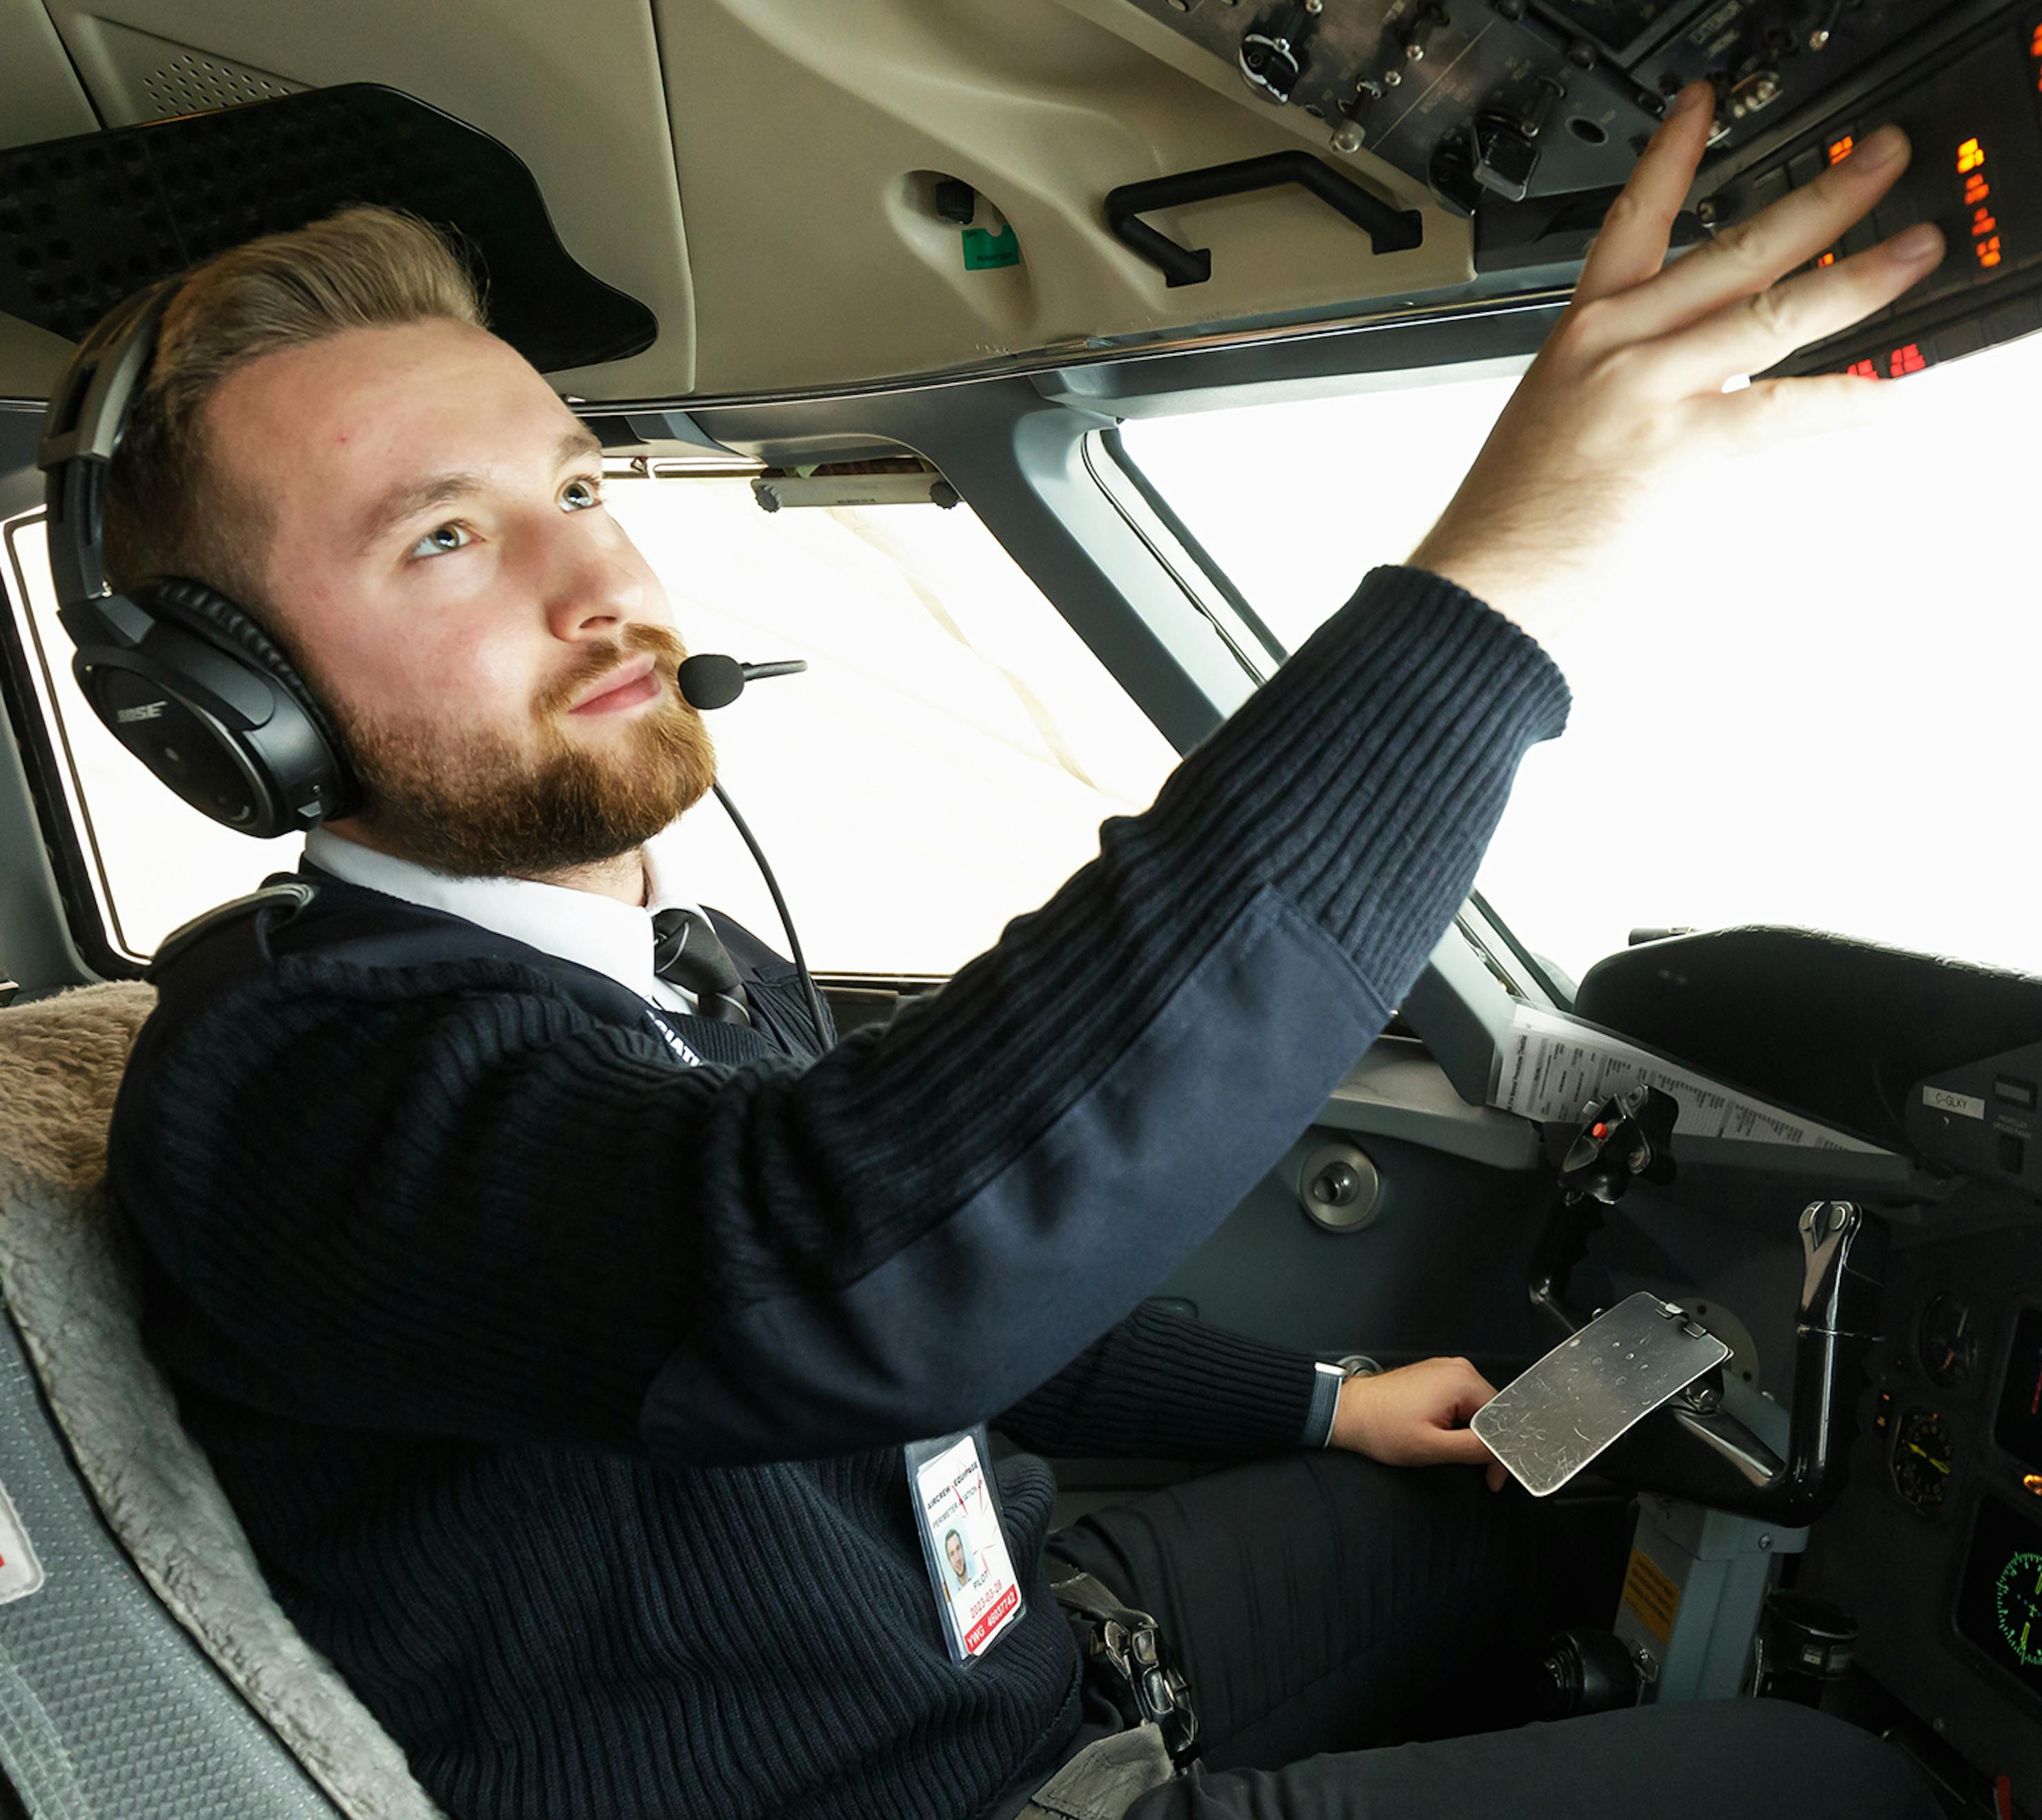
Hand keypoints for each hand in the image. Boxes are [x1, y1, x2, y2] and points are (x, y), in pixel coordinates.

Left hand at [1329, 1356, 1507, 1490]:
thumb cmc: (1382, 1427)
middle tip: (1483, 1474)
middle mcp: (1458, 1369)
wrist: (1349, 1412)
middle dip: (1489, 1445)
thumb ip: (1474, 1448)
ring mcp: (1446, 1370)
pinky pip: (1462, 1402)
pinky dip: (1461, 1423)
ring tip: (1454, 1451)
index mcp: (1462, 1380)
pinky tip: (1447, 1437)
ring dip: (1474, 1435)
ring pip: (1478, 1409)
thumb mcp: (1432, 1447)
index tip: (1496, 1476)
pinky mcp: (1436, 1377)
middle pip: (1493, 1412)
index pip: (1503, 1418)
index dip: (1503, 1451)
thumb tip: (1505, 1450)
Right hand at [1408, 80, 1944, 670]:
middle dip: (1819, 200)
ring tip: (1915, 254)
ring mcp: (1644, 390)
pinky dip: (1842, 402)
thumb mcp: (1558, 429)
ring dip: (1857, 279)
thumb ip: (1630, 394)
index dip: (1672, 155)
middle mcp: (1613, 348)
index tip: (1704, 107)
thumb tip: (1713, 394)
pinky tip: (1882, 393)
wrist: (1483, 587)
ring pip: (1768, 312)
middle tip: (1879, 165)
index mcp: (1579, 339)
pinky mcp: (1675, 445)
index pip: (1630, 221)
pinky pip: (1780, 408)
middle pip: (1731, 249)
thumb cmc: (1514, 527)